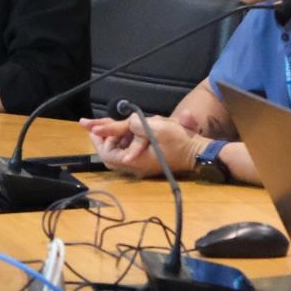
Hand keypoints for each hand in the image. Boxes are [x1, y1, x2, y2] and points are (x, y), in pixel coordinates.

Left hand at [81, 112, 199, 178]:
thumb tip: (122, 124)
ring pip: (120, 154)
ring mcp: (143, 165)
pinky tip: (125, 132)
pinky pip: (130, 153)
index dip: (99, 140)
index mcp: (135, 161)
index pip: (107, 154)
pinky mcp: (149, 161)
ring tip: (107, 127)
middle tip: (94, 127)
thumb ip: (133, 125)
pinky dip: (125, 142)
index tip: (92, 128)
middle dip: (103, 140)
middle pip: (111, 156)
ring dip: (114, 140)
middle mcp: (136, 166)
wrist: (198, 153)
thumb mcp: (154, 127)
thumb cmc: (178, 140)